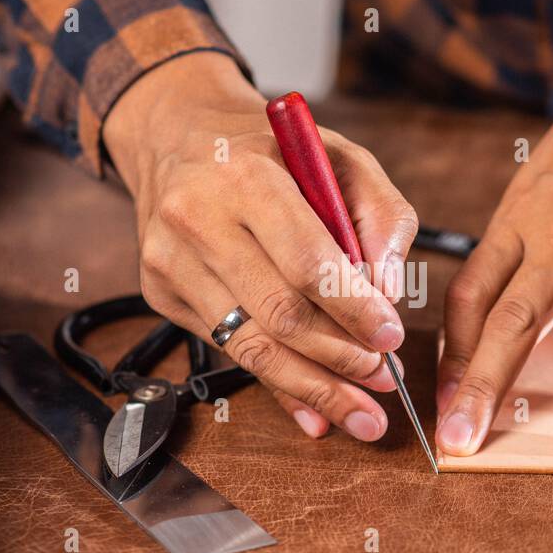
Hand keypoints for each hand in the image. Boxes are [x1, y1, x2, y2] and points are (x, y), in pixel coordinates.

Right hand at [103, 52, 417, 440]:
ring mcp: (172, 262)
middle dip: (341, 358)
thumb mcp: (341, 157)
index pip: (307, 262)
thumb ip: (382, 217)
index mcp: (246, 177)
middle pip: (279, 314)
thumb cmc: (270, 150)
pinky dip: (279, 387)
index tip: (391, 337)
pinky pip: (229, 353)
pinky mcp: (160, 294)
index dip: (354, 310)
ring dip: (314, 387)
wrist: (176, 138)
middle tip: (384, 379)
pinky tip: (315, 410)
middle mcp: (198, 220)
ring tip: (361, 413)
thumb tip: (390, 292)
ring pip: (251, 348)